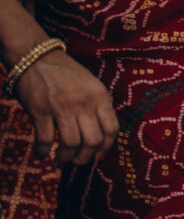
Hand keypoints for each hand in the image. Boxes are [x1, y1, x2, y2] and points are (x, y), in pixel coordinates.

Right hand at [14, 49, 116, 164]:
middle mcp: (84, 102)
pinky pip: (45, 139)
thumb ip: (99, 107)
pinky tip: (41, 155)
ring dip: (65, 158)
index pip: (112, 129)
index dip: (106, 147)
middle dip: (85, 157)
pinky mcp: (40, 110)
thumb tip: (102, 137)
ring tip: (61, 161)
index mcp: (100, 96)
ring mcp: (62, 107)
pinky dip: (43, 151)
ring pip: (70, 143)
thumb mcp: (92, 85)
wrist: (36, 57)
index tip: (99, 157)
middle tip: (78, 161)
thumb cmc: (66, 73)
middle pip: (92, 140)